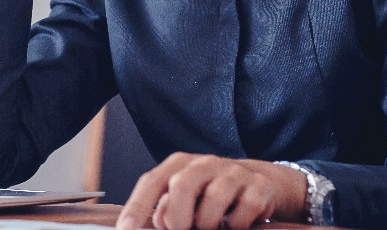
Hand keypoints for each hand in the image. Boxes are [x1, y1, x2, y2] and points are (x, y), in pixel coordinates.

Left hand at [116, 153, 307, 229]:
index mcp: (180, 164)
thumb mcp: (186, 197)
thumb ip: (167, 207)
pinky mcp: (258, 187)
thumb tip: (159, 222)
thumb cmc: (212, 192)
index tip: (125, 229)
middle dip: (176, 215)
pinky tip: (236, 222)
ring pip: (214, 198)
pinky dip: (238, 224)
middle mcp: (205, 163)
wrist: (261, 182)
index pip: (152, 182)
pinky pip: (245, 211)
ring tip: (210, 226)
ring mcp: (233, 172)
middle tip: (178, 229)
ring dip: (208, 222)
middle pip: (182, 185)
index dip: (137, 206)